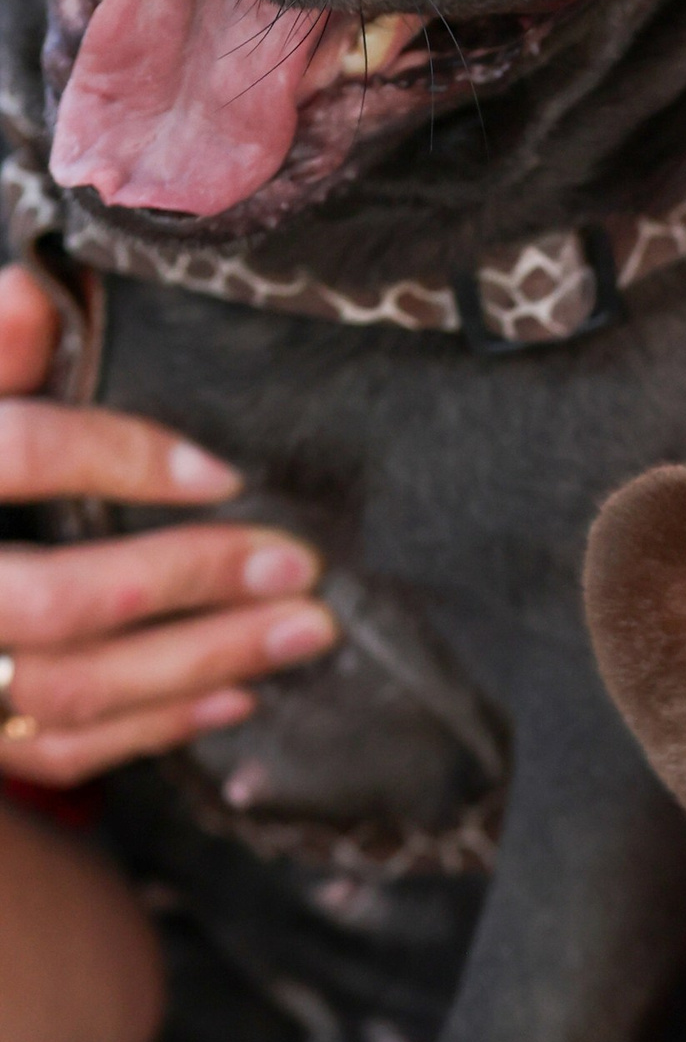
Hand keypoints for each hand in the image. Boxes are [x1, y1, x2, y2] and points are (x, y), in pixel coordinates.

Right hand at [0, 262, 337, 786]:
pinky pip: (62, 750)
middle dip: (189, 581)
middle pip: (59, 600)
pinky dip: (156, 728)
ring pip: (73, 688)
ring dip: (202, 663)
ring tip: (301, 630)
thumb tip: (37, 290)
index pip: (15, 456)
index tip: (222, 475)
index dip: (119, 460)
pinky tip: (236, 695)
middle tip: (296, 564)